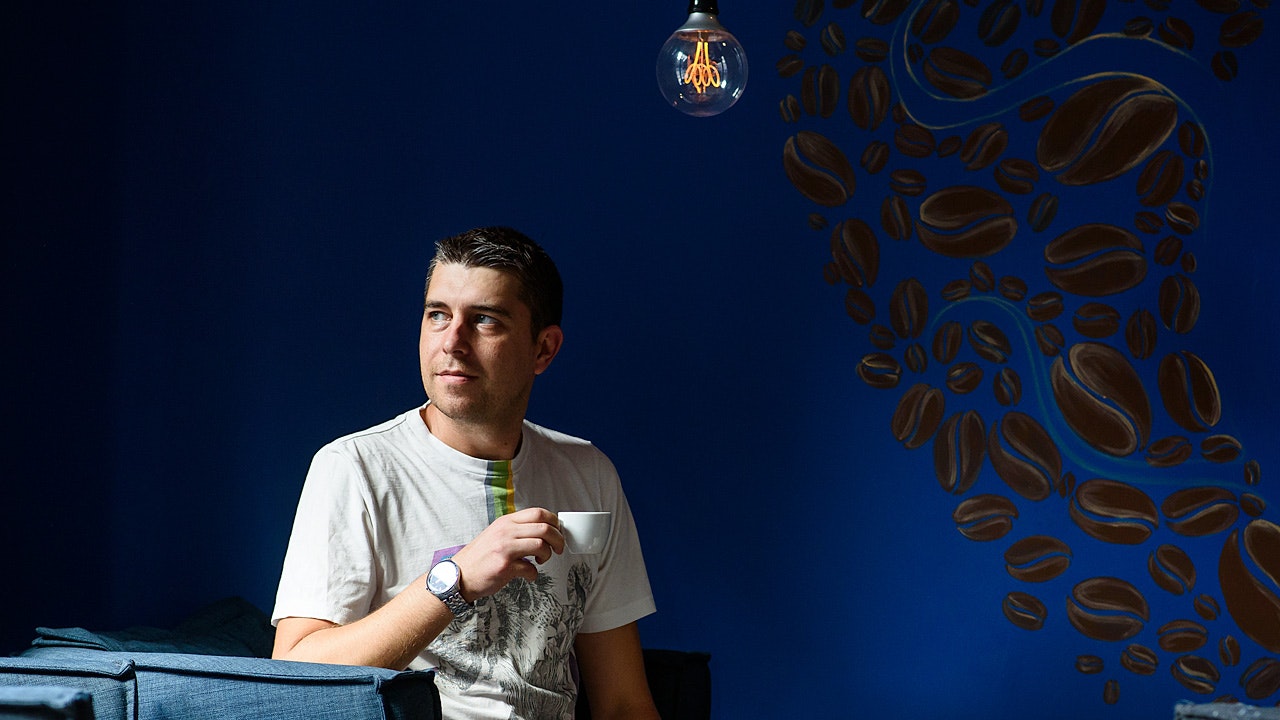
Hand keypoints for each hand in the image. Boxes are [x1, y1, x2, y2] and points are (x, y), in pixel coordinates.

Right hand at [450, 507, 564, 601]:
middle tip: (559, 548)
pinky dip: (534, 574)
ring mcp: (505, 548)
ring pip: (541, 545)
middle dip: (558, 540)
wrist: (459, 576)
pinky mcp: (504, 567)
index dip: (554, 522)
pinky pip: (531, 569)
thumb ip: (516, 530)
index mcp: (506, 522)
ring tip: (541, 560)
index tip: (558, 531)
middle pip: (545, 528)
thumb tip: (543, 531)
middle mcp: (506, 532)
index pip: (538, 513)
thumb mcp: (496, 534)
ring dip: (548, 555)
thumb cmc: (479, 557)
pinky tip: (528, 575)